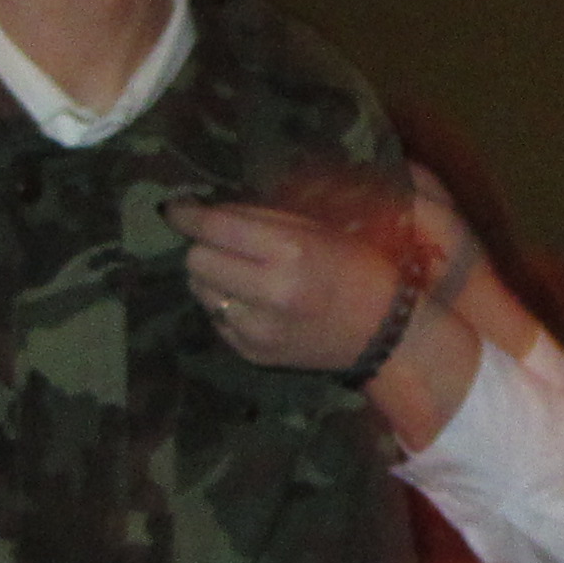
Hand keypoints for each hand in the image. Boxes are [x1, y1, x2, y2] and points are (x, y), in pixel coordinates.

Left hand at [167, 196, 403, 371]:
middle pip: (196, 260)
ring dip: (212, 276)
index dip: (188, 215)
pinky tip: (253, 301)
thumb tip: (207, 211)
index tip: (176, 209)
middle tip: (224, 244)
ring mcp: (258, 329)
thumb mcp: (318, 229)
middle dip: (204, 246)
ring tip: (240, 273)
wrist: (386, 334)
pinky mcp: (252, 353)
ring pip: (200, 290)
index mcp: (290, 252)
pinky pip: (215, 319)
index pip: (216, 228)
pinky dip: (226, 305)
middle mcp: (269, 293)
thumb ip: (263, 218)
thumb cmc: (357, 267)